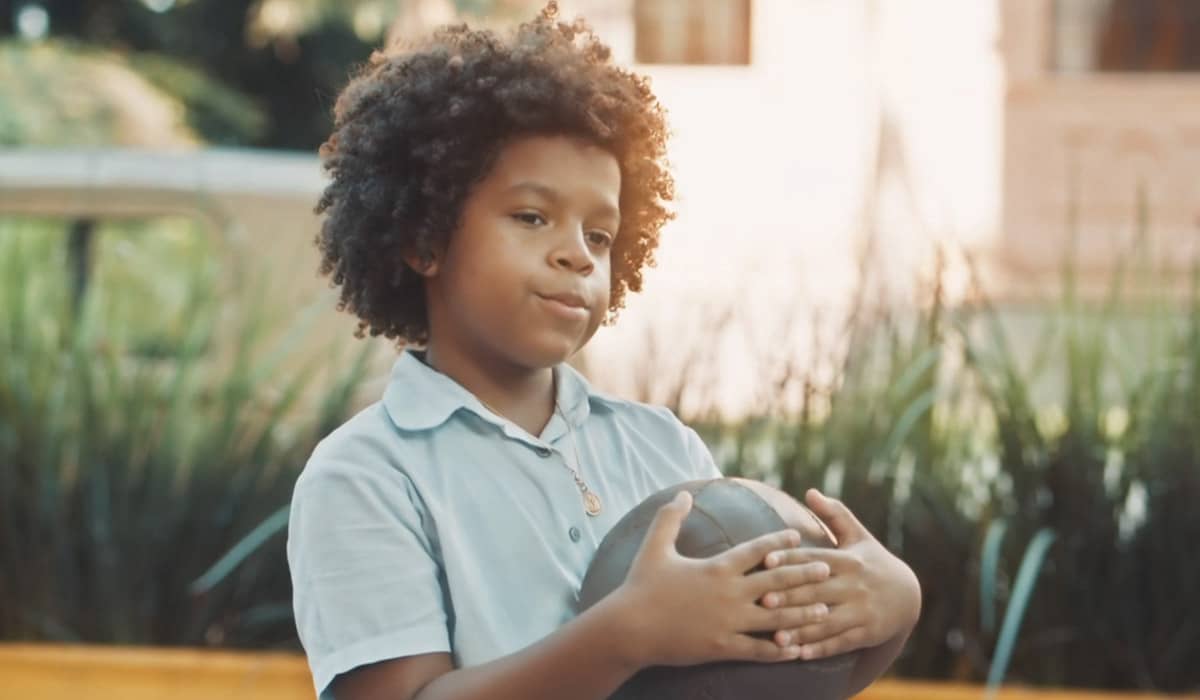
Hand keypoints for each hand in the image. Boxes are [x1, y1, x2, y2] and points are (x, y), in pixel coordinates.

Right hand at [610, 491, 832, 668]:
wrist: (629, 628)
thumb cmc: (641, 586)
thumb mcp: (654, 546)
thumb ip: (670, 517)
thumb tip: (683, 492)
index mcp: (716, 567)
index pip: (755, 551)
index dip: (778, 543)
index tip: (797, 537)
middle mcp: (728, 593)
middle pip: (776, 582)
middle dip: (804, 575)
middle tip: (828, 569)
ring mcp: (728, 622)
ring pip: (775, 617)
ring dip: (802, 613)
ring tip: (824, 610)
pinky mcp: (722, 647)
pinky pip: (758, 650)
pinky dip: (779, 650)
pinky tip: (797, 649)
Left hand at [761, 489, 920, 660]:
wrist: (909, 595)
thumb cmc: (873, 561)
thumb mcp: (859, 536)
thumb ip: (835, 514)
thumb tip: (810, 491)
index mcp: (849, 560)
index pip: (816, 558)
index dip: (791, 559)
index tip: (766, 560)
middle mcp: (854, 585)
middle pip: (818, 591)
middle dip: (791, 596)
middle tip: (762, 600)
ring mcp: (861, 611)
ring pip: (827, 621)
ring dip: (801, 629)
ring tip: (775, 636)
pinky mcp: (867, 633)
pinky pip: (841, 642)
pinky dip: (820, 649)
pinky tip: (799, 655)